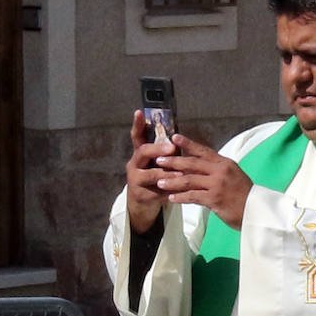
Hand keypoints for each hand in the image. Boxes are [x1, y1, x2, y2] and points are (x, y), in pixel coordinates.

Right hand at [125, 110, 181, 233]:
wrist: (143, 203)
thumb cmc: (155, 178)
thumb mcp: (158, 163)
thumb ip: (165, 152)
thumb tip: (180, 136)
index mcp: (140, 154)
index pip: (137, 136)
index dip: (138, 124)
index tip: (139, 112)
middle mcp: (134, 164)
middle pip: (143, 152)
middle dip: (157, 149)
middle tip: (171, 148)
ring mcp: (135, 180)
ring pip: (152, 174)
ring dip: (167, 173)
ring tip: (181, 174)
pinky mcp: (141, 195)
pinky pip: (158, 192)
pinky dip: (170, 191)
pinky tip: (181, 192)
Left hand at [154, 134, 252, 229]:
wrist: (257, 211)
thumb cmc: (245, 195)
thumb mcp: (234, 176)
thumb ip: (218, 170)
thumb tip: (199, 167)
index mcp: (225, 163)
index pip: (203, 150)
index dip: (188, 143)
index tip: (174, 137)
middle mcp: (220, 171)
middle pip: (192, 163)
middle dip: (173, 161)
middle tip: (159, 160)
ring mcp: (217, 185)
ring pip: (189, 179)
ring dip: (172, 181)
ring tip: (160, 182)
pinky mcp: (214, 199)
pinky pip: (192, 196)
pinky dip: (181, 197)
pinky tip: (171, 198)